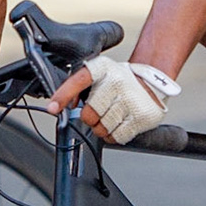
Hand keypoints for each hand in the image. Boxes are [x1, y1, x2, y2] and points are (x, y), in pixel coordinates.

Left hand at [45, 56, 171, 143]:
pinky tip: (118, 124)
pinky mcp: (142, 117)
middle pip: (89, 114)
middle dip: (89, 118)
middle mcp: (117, 82)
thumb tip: (63, 105)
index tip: (53, 108)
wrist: (153, 82)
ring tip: (110, 117)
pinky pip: (118, 137)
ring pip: (102, 128)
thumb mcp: (100, 73)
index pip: (79, 81)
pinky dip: (114, 135)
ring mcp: (131, 100)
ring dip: (101, 128)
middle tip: (96, 113)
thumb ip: (79, 87)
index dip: (64, 95)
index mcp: (103, 68)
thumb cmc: (120, 80)